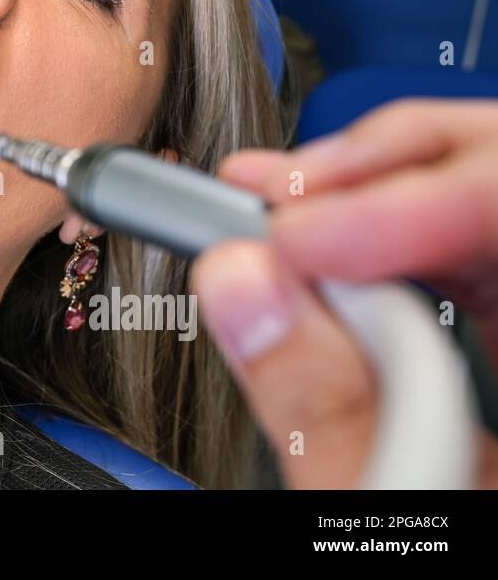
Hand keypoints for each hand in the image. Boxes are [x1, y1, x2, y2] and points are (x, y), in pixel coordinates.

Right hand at [189, 98, 497, 488]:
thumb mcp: (400, 522)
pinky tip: (298, 252)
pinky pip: (444, 263)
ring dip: (356, 201)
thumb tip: (247, 292)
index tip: (299, 236)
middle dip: (376, 177)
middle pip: (496, 186)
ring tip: (260, 213)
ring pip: (469, 210)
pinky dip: (360, 250)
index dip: (421, 200)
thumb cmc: (454, 548)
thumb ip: (327, 415)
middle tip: (264, 199)